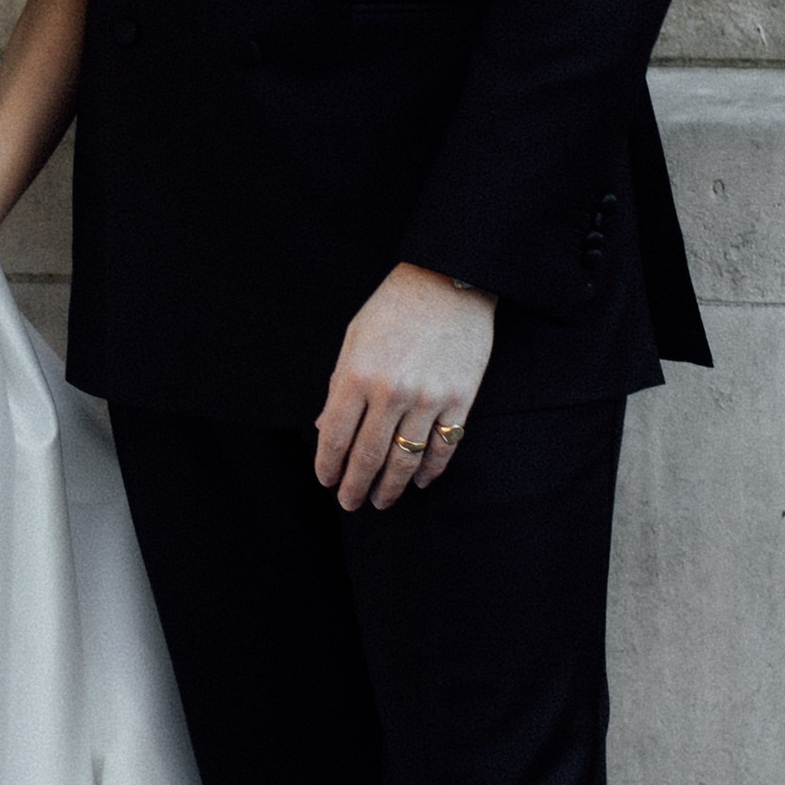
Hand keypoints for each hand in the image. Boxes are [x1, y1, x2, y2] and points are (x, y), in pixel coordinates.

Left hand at [315, 264, 495, 509]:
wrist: (449, 281)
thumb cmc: (394, 307)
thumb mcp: (354, 339)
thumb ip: (339, 385)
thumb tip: (326, 429)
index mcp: (356, 375)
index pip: (335, 436)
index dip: (328, 466)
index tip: (327, 480)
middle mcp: (390, 392)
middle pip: (368, 456)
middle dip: (355, 486)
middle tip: (351, 503)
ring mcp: (427, 399)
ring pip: (405, 460)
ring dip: (391, 487)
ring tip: (381, 500)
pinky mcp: (459, 400)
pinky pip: (443, 447)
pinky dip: (430, 470)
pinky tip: (419, 480)